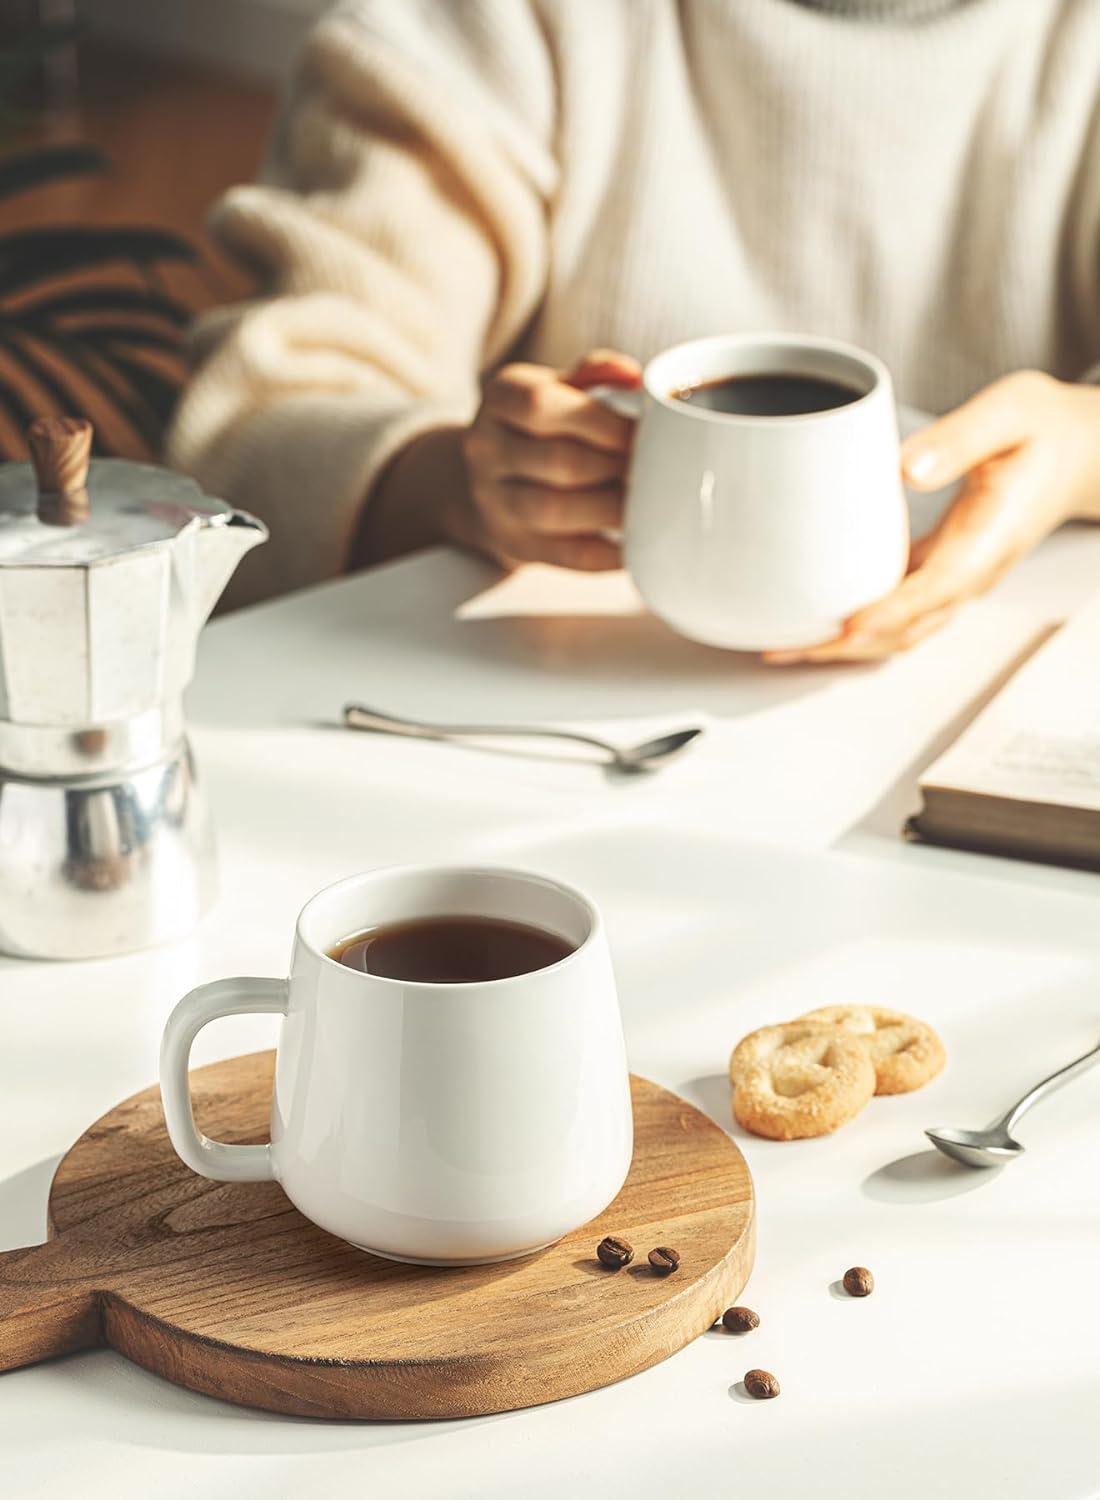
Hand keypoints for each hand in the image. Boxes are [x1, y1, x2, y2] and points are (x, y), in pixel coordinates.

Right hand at [449, 350, 640, 569]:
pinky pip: (565, 555)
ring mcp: (493, 501)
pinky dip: (607, 552)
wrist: (496, 479)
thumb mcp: (559, 388)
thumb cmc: (545, 427)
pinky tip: (635, 543)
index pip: (541, 406)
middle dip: (616, 467)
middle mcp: (485, 447)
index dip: (601, 422)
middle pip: (557, 461)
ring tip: (649, 504)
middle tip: (658, 472)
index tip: (645, 432)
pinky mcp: (514, 544)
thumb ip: (595, 374)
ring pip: (554, 510)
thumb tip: (634, 378)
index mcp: (501, 396)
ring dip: (612, 509)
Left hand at [765, 371, 1099, 663]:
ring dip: (845, 646)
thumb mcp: (1010, 412)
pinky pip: (898, 611)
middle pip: (910, 626)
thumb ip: (961, 438)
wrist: (1076, 450)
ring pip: (901, 630)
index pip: (940, 585)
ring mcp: (957, 578)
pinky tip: (816, 621)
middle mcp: (973, 569)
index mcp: (991, 534)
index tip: (850, 624)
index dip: (894, 610)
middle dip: (848, 645)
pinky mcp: (941, 573)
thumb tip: (907, 468)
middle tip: (787, 647)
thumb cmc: (1041, 429)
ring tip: (785, 646)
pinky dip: (856, 625)